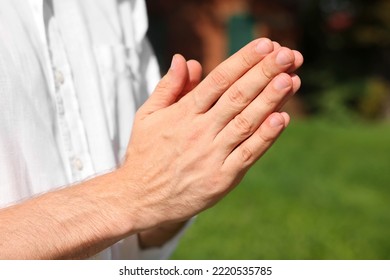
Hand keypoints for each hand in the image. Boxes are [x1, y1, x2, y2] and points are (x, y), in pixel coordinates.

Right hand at [120, 38, 302, 230]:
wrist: (140, 198)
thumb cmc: (145, 154)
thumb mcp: (147, 115)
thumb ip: (168, 87)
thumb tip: (186, 59)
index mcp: (182, 113)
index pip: (218, 80)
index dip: (243, 61)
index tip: (265, 44)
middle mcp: (199, 131)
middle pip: (237, 97)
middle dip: (264, 73)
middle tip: (286, 54)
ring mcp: (212, 155)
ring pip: (246, 122)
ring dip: (270, 100)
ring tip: (290, 78)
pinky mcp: (222, 178)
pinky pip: (248, 154)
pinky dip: (266, 137)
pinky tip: (282, 118)